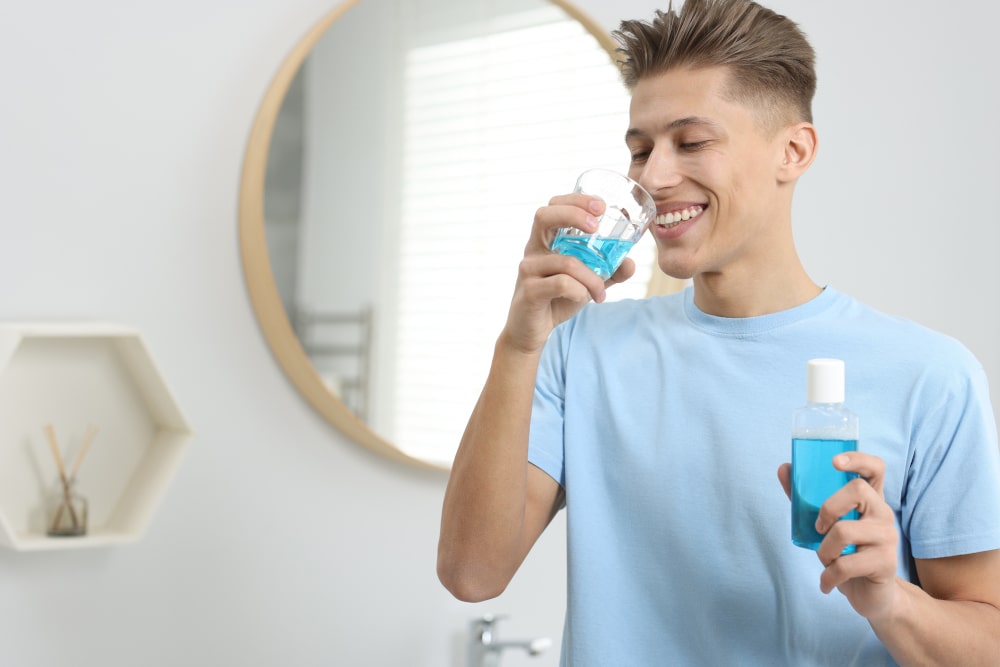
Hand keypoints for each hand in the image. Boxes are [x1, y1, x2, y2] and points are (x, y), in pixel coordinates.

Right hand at [502, 194, 635, 353]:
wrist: (530, 332)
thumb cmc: (556, 300)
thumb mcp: (585, 282)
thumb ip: (607, 272)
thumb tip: (630, 262)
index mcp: (545, 241)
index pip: (553, 206)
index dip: (575, 200)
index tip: (601, 206)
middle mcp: (533, 249)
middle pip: (544, 216)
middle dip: (573, 214)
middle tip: (596, 226)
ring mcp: (528, 269)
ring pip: (566, 262)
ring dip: (592, 277)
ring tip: (600, 292)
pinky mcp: (529, 290)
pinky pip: (562, 284)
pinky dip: (580, 291)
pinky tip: (584, 299)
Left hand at [778, 452, 898, 621]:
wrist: (871, 595)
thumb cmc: (847, 554)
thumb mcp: (825, 525)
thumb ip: (805, 498)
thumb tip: (784, 468)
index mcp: (871, 500)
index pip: (874, 468)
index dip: (858, 459)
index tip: (835, 462)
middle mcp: (884, 513)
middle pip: (857, 490)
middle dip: (827, 509)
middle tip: (819, 529)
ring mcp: (888, 537)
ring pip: (844, 531)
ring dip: (824, 551)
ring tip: (827, 561)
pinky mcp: (886, 563)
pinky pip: (845, 564)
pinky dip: (828, 576)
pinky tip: (826, 583)